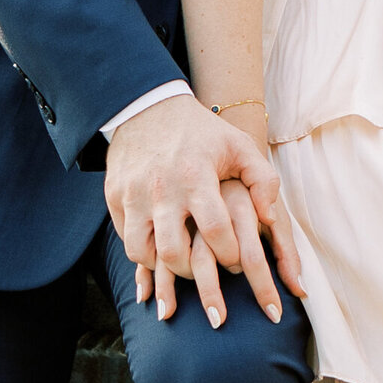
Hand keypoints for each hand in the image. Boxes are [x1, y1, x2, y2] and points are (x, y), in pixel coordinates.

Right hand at [105, 93, 302, 326]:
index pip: (216, 230)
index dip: (230, 254)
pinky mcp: (113, 196)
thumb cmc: (202, 133)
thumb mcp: (239, 146)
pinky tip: (159, 252)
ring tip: (180, 265)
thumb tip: (269, 219)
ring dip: (163, 268)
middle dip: (194, 274)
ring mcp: (133, 194)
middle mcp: (162, 188)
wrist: (148, 107)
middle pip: (175, 252)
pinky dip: (142, 251)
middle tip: (206, 275)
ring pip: (142, 253)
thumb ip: (263, 180)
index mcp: (196, 176)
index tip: (236, 260)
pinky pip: (125, 238)